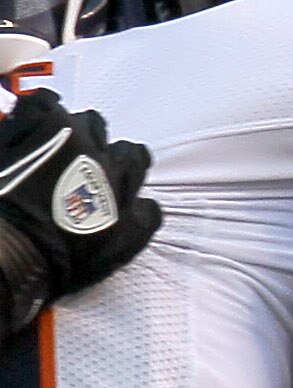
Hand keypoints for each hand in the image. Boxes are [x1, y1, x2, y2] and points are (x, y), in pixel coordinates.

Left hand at [0, 90, 157, 332]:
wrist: (15, 244)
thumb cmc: (68, 255)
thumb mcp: (120, 249)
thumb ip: (143, 221)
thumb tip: (149, 203)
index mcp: (120, 179)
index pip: (136, 155)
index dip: (126, 163)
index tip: (114, 174)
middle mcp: (95, 151)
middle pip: (103, 131)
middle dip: (94, 141)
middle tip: (78, 159)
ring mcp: (59, 135)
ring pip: (76, 116)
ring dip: (70, 127)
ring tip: (56, 141)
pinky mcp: (27, 126)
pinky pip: (42, 100)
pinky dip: (45, 105)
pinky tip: (40, 115)